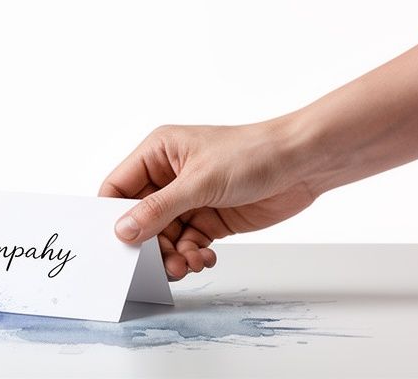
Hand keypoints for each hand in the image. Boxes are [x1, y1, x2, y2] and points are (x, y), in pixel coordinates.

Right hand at [99, 121, 321, 280]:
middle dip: (150, 243)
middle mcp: (169, 176)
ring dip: (172, 254)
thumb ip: (158, 209)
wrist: (304, 164)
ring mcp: (189, 198)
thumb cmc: (252, 154)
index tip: (115, 243)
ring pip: (164, 235)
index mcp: (157, 153)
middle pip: (141, 218)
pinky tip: (204, 258)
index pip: (118, 186)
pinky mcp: (209, 218)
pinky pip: (187, 243)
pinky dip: (192, 255)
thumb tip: (122, 231)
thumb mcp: (199, 182)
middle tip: (161, 264)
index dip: (113, 215)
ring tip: (188, 264)